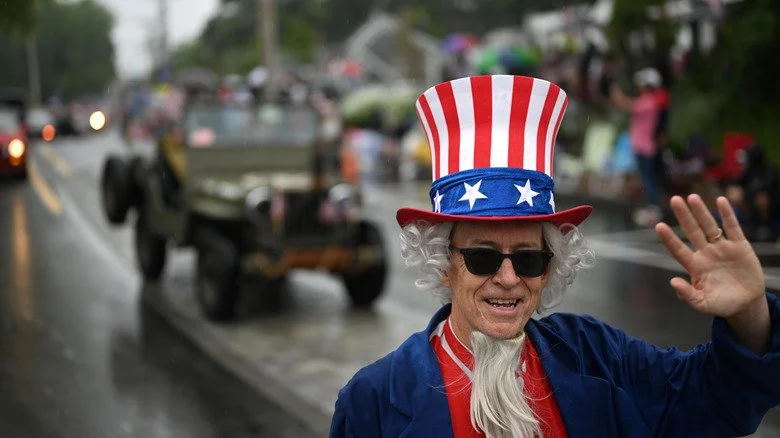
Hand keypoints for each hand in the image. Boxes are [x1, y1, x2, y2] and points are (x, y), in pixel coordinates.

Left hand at [655, 194, 764, 318]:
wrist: (746, 303)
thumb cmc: (721, 304)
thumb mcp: (703, 304)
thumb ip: (688, 295)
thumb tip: (673, 282)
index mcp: (695, 266)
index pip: (678, 249)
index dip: (669, 238)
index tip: (658, 226)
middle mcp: (706, 253)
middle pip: (692, 231)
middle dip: (684, 216)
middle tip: (674, 200)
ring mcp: (722, 248)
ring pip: (709, 226)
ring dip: (701, 212)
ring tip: (692, 197)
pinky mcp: (740, 246)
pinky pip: (733, 227)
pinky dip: (727, 215)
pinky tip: (721, 201)